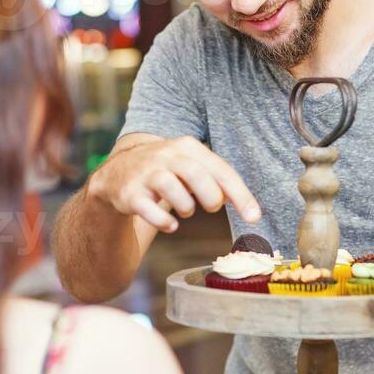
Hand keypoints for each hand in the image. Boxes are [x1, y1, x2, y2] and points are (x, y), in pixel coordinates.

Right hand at [91, 135, 260, 232]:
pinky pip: (147, 209)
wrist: (119, 172)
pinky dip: (163, 221)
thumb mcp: (192, 167)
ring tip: (186, 211)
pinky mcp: (129, 193)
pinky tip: (170, 225)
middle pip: (195, 174)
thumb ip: (218, 182)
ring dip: (186, 208)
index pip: (220, 169)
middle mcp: (165, 156)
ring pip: (171, 189)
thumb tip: (249, 206)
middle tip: (212, 207)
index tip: (254, 217)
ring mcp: (145, 173)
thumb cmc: (166, 171)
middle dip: (211, 197)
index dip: (240, 194)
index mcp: (187, 147)